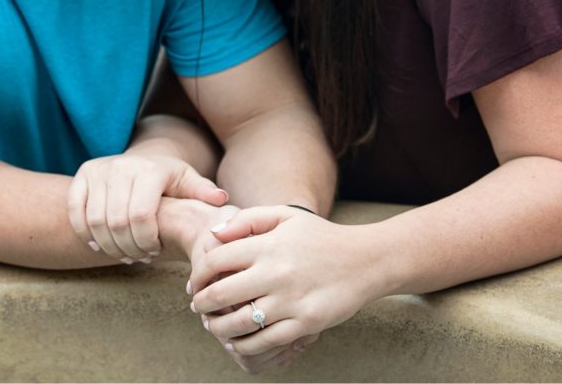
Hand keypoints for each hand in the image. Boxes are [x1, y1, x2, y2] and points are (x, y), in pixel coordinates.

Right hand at [67, 146, 227, 263]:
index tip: (154, 252)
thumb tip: (221, 200)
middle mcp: (121, 166)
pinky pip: (76, 212)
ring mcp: (99, 169)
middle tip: (139, 258)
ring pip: (95, 220)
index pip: (140, 216)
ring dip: (108, 246)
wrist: (143, 159)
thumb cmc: (170, 179)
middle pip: (116, 222)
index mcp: (149, 169)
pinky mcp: (82, 175)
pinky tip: (100, 246)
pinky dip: (85, 234)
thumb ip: (202, 192)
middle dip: (127, 247)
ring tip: (124, 254)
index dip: (145, 241)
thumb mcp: (189, 182)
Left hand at [189, 206, 383, 368]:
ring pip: (239, 323)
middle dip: (202, 304)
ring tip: (213, 326)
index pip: (217, 260)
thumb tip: (214, 235)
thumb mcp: (285, 217)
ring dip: (218, 328)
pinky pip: (263, 341)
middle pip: (221, 294)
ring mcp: (290, 301)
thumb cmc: (321, 237)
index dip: (199, 274)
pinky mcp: (304, 324)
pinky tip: (238, 341)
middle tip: (198, 307)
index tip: (195, 283)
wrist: (365, 260)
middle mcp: (276, 272)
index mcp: (268, 245)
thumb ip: (248, 221)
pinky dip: (244, 344)